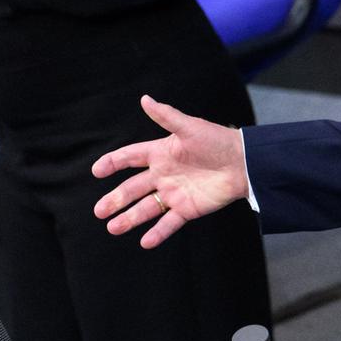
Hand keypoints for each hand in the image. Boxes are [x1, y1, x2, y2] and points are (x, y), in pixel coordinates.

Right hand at [92, 95, 250, 248]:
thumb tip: (145, 99)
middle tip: (99, 211)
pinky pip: (169, 223)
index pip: (130, 158)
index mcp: (160, 153)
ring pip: (146, 208)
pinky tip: (144, 242)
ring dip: (129, 218)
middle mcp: (162, 175)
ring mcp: (173, 193)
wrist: (243, 163)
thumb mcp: (190, 127)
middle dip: (115, 199)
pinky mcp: (187, 209)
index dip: (112, 163)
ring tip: (113, 228)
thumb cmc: (217, 141)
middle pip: (133, 188)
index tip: (97, 170)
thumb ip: (166, 117)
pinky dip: (157, 233)